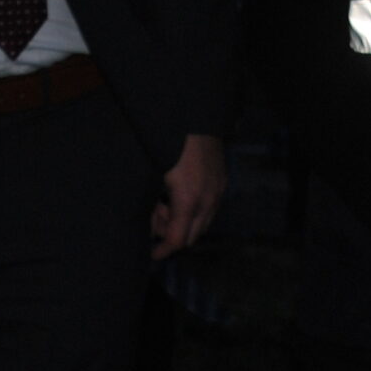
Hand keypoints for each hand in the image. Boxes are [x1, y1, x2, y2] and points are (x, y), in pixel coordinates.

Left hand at [151, 133, 226, 260]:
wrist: (193, 116)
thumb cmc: (167, 144)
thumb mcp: (153, 176)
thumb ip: (152, 204)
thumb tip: (148, 223)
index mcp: (188, 199)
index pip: (178, 240)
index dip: (163, 250)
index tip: (152, 254)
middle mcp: (208, 199)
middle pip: (191, 236)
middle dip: (171, 234)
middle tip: (154, 221)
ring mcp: (218, 190)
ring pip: (201, 223)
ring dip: (182, 222)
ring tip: (164, 204)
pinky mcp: (222, 182)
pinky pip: (208, 208)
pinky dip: (193, 211)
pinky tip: (178, 194)